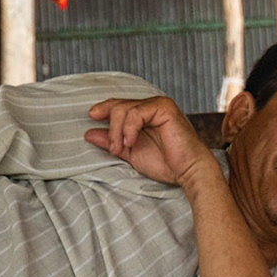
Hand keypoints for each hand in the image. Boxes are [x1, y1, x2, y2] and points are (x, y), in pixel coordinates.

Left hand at [85, 96, 216, 189]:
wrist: (188, 171)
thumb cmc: (165, 163)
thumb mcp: (131, 153)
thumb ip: (112, 142)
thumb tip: (89, 134)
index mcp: (144, 115)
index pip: (119, 105)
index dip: (104, 109)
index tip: (92, 117)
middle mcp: (151, 106)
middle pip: (118, 106)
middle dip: (110, 128)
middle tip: (113, 148)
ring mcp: (158, 105)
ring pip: (124, 108)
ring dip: (117, 131)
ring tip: (120, 148)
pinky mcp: (164, 108)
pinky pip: (136, 112)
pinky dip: (129, 128)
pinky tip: (130, 142)